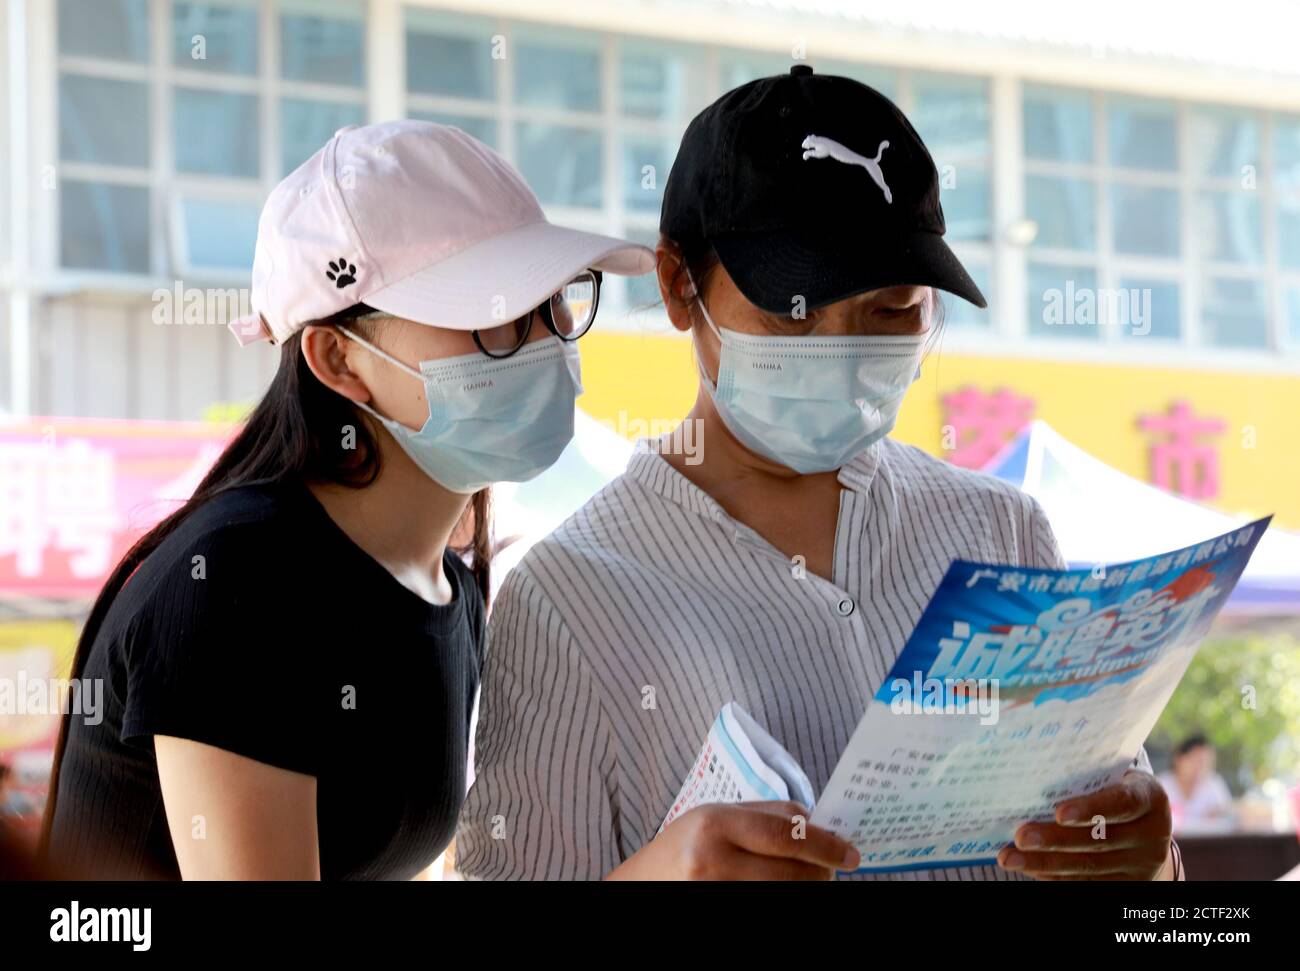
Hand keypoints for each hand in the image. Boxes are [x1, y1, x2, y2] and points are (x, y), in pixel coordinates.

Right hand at [605, 801, 859, 880]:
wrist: (642, 884)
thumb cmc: (681, 846)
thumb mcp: (714, 816)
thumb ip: (764, 814)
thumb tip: (815, 822)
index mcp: (714, 825)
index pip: (785, 834)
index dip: (825, 845)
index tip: (850, 853)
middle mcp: (714, 862)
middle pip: (793, 871)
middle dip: (822, 870)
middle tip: (834, 867)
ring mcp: (717, 894)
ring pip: (786, 892)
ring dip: (807, 885)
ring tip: (809, 876)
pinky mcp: (724, 913)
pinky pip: (769, 905)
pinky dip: (786, 896)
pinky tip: (784, 887)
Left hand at [997, 770, 1173, 879]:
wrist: (1144, 825)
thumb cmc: (1113, 788)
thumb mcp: (1111, 777)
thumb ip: (1084, 776)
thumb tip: (1029, 777)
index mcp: (1150, 797)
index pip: (1123, 802)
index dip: (1091, 808)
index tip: (1058, 812)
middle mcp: (1152, 833)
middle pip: (1099, 839)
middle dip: (1054, 839)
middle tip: (1020, 837)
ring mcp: (1143, 863)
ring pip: (1089, 866)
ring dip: (1045, 863)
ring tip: (1010, 857)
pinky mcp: (1129, 883)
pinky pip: (1088, 882)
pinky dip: (1055, 876)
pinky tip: (1031, 868)